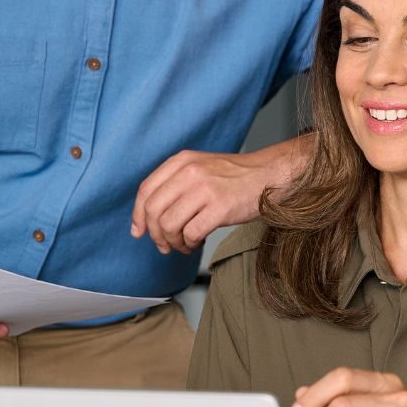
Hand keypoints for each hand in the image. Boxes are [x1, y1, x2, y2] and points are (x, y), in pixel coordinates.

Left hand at [130, 147, 282, 253]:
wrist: (268, 175)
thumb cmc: (234, 177)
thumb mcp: (200, 167)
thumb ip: (174, 184)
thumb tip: (146, 218)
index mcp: (182, 161)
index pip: (146, 190)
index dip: (138, 215)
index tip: (139, 231)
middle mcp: (189, 172)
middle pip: (153, 211)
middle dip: (156, 235)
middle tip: (165, 245)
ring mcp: (205, 189)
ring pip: (169, 225)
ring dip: (173, 242)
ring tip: (184, 244)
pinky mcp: (220, 207)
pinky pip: (191, 233)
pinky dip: (190, 244)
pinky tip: (197, 242)